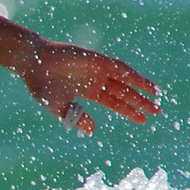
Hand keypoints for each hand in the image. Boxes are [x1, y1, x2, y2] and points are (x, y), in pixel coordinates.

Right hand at [14, 41, 159, 135]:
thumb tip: (93, 130)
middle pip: (124, 93)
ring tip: (156, 95)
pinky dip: (131, 75)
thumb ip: (76, 117)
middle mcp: (96, 80)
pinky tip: (142, 82)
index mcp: (88, 92)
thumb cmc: (41, 85)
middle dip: (140, 102)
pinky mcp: (97, 59)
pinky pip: (118, 67)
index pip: (114, 103)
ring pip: (125, 80)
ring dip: (141, 87)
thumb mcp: (59, 107)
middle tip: (157, 111)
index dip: (129, 111)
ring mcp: (98, 69)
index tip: (143, 120)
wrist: (32, 62)